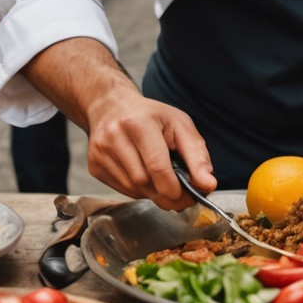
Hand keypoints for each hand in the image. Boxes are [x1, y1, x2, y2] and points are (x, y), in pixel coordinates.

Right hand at [81, 86, 213, 210]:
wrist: (111, 106)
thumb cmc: (150, 116)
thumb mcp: (180, 125)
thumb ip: (197, 155)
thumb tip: (208, 184)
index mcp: (138, 122)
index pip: (157, 166)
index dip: (175, 188)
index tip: (189, 197)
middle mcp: (114, 136)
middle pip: (144, 181)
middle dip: (166, 193)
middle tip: (180, 195)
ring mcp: (100, 152)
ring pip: (133, 189)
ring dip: (153, 192)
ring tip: (161, 180)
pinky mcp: (94, 166)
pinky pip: (123, 190)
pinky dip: (139, 190)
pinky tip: (143, 175)